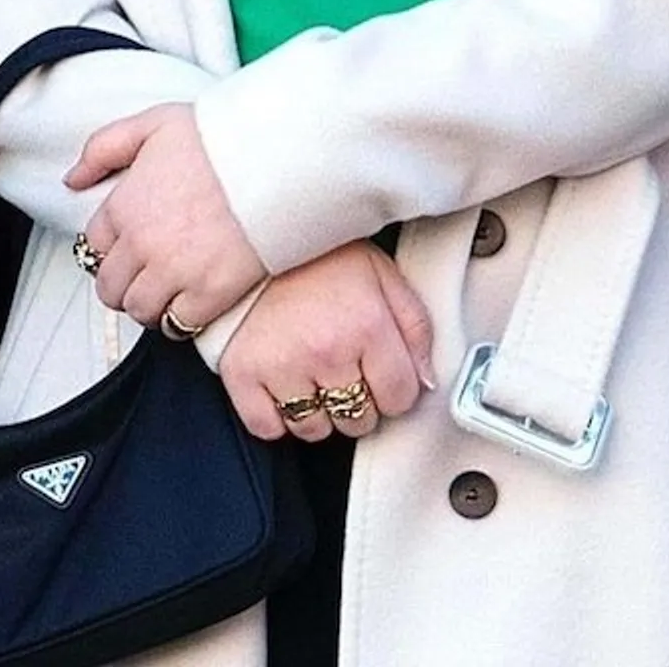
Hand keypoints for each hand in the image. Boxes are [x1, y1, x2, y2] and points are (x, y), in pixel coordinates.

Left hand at [68, 103, 268, 335]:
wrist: (279, 158)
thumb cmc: (222, 137)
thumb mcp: (154, 123)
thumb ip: (104, 148)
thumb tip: (72, 179)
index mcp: (124, 204)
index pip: (94, 245)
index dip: (111, 249)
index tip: (128, 249)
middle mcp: (142, 243)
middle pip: (111, 287)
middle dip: (123, 284)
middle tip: (146, 277)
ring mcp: (174, 271)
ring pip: (140, 310)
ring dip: (149, 305)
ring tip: (168, 292)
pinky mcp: (209, 293)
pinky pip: (177, 324)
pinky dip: (179, 321)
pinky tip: (191, 305)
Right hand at [216, 242, 433, 442]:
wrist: (253, 240)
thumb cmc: (320, 259)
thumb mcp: (382, 274)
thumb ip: (415, 325)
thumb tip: (426, 380)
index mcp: (367, 324)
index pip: (400, 398)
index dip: (395, 389)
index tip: (382, 374)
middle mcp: (326, 350)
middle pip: (358, 420)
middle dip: (359, 401)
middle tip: (345, 369)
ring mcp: (282, 366)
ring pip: (315, 429)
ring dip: (318, 412)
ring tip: (312, 375)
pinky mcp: (242, 374)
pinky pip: (267, 428)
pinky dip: (276, 417)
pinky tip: (283, 386)